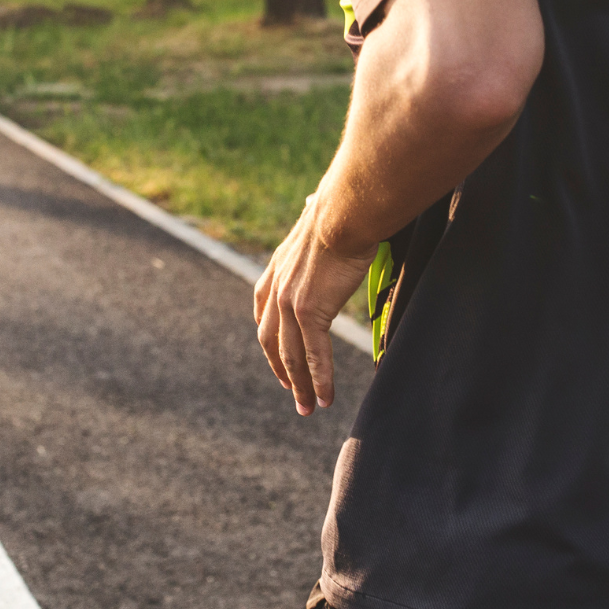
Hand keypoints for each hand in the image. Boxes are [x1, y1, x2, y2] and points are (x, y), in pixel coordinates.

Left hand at [253, 195, 375, 415]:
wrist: (345, 213)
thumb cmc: (341, 211)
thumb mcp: (316, 218)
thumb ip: (311, 223)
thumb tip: (314, 200)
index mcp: (276, 268)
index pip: (263, 312)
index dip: (270, 340)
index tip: (278, 358)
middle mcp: (276, 288)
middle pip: (272, 341)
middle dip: (281, 371)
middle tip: (294, 394)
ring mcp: (289, 303)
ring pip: (291, 356)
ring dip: (301, 386)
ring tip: (310, 408)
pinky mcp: (309, 312)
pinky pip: (314, 355)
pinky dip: (320, 380)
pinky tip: (327, 398)